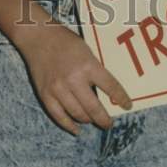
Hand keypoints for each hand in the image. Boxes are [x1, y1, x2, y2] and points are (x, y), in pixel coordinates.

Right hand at [18, 19, 132, 134]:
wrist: (39, 37)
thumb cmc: (65, 41)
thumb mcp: (87, 50)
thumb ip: (96, 69)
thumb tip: (108, 90)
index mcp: (88, 65)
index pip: (111, 87)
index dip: (122, 98)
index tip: (128, 105)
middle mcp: (74, 80)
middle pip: (94, 108)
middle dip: (104, 119)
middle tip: (109, 123)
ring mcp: (58, 89)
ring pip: (78, 114)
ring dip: (88, 120)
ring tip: (93, 120)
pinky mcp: (46, 95)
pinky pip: (59, 116)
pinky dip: (69, 125)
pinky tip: (76, 129)